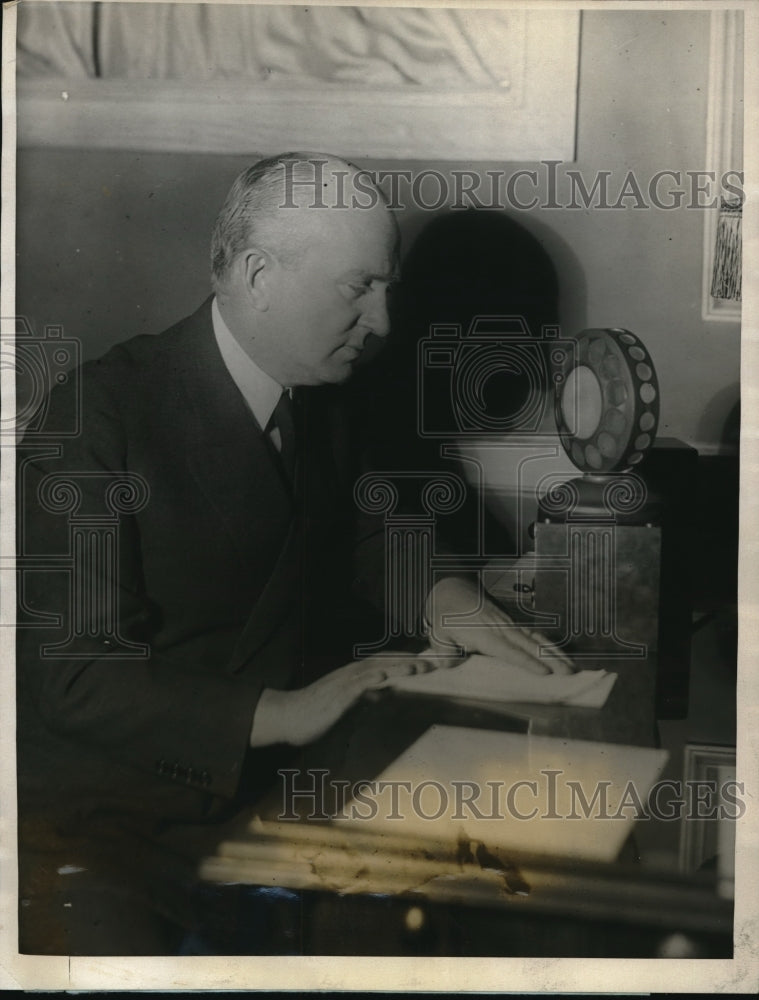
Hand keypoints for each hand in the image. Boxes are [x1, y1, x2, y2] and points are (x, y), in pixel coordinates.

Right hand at [250, 653, 455, 747]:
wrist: (288, 716)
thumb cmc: (317, 712)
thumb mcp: (349, 705)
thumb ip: (368, 696)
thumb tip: (387, 692)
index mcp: (358, 676)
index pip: (390, 663)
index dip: (411, 661)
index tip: (434, 661)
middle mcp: (353, 674)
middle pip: (389, 662)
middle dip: (414, 660)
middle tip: (439, 661)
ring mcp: (345, 683)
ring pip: (377, 669)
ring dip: (399, 666)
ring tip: (421, 665)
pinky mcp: (337, 696)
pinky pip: (356, 685)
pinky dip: (372, 679)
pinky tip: (385, 676)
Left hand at [424, 576, 573, 675]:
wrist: (450, 589)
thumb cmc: (443, 615)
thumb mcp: (437, 635)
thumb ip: (445, 652)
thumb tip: (451, 665)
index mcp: (482, 633)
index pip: (508, 650)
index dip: (526, 661)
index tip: (545, 672)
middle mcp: (499, 628)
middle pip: (529, 645)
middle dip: (552, 659)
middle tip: (571, 672)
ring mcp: (507, 624)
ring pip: (535, 639)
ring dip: (555, 652)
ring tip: (572, 666)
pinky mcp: (510, 623)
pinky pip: (532, 634)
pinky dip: (547, 644)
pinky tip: (560, 654)